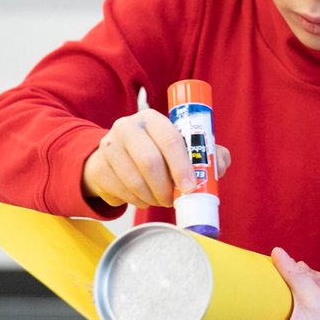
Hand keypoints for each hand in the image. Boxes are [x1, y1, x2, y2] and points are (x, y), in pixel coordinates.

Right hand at [81, 108, 231, 207]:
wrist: (114, 158)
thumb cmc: (155, 151)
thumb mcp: (180, 146)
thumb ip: (205, 153)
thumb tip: (220, 164)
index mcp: (152, 118)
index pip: (170, 139)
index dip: (182, 166)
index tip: (190, 186)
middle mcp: (128, 127)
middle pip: (149, 161)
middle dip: (165, 187)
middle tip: (173, 199)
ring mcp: (109, 146)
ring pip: (135, 181)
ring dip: (152, 197)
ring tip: (160, 199)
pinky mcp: (99, 167)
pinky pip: (122, 191)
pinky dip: (137, 201)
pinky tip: (143, 198)